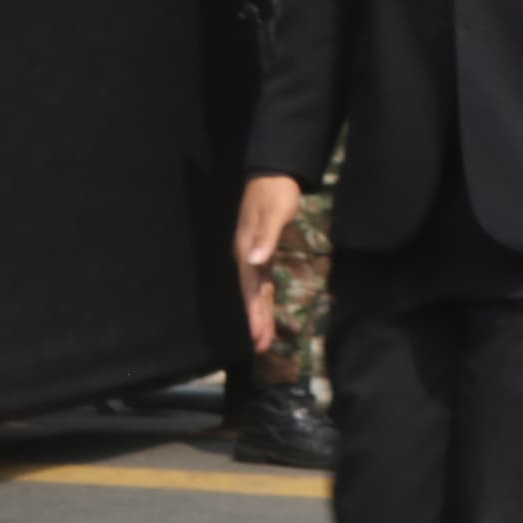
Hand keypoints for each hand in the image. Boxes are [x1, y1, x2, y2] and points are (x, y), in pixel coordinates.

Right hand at [233, 175, 301, 355]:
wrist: (274, 175)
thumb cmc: (275, 194)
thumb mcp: (274, 214)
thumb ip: (266, 238)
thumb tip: (256, 261)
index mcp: (247, 251)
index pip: (251, 289)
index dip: (254, 313)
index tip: (257, 336)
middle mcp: (247, 256)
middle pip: (252, 294)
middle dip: (257, 321)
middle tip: (262, 347)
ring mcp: (254, 255)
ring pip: (257, 291)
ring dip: (260, 313)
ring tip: (263, 339)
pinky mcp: (262, 251)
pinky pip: (262, 282)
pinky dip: (264, 298)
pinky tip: (266, 310)